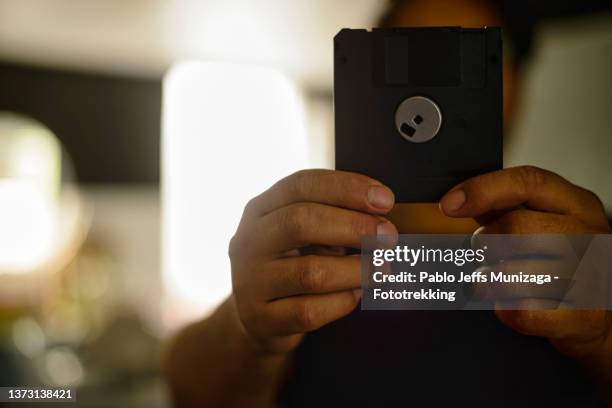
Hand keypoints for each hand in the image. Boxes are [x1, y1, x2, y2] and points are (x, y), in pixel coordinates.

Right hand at [229, 170, 396, 353]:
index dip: (346, 188)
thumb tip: (381, 218)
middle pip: (300, 222)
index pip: (300, 185)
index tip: (385, 199)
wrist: (253, 319)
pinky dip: (342, 302)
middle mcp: (248, 242)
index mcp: (260, 210)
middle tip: (388, 236)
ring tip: (383, 269)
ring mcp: (249, 282)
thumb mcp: (300, 235)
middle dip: (353, 226)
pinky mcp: (260, 320)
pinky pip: (309, 312)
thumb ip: (331, 220)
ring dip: (356, 270)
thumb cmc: (289, 265)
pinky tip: (358, 295)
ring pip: (309, 272)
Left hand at [440, 166, 610, 358]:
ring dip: (488, 281)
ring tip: (498, 281)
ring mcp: (590, 277)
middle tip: (486, 255)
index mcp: (577, 204)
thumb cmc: (565, 263)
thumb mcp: (545, 222)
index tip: (449, 204)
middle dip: (484, 244)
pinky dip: (505, 310)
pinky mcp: (582, 316)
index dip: (482, 190)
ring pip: (509, 275)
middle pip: (513, 227)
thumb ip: (505, 208)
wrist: (605, 312)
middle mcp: (589, 236)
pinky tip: (515, 303)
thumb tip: (457, 202)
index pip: (528, 182)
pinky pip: (520, 311)